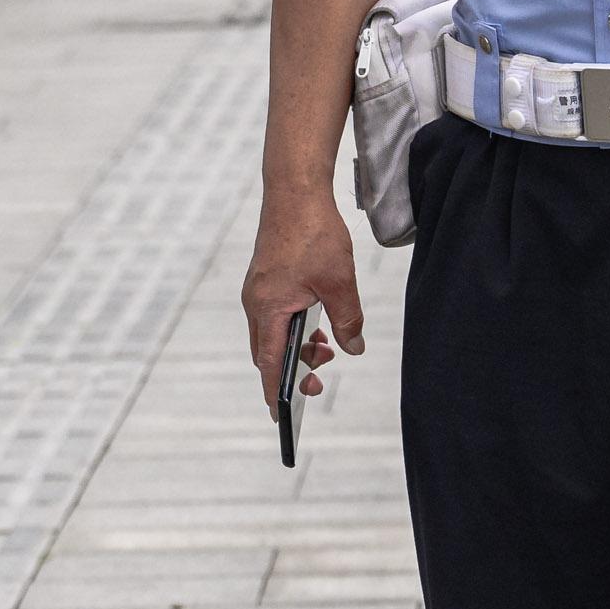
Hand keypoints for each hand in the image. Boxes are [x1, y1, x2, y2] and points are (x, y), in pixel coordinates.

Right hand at [240, 183, 362, 411]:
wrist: (295, 191)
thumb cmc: (314, 234)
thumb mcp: (339, 283)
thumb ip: (347, 320)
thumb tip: (353, 348)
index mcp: (268, 308)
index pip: (269, 363)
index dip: (276, 392)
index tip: (282, 416)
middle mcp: (256, 302)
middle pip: (268, 352)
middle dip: (293, 370)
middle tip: (320, 379)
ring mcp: (259, 290)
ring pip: (274, 333)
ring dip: (297, 346)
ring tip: (328, 348)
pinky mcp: (266, 278)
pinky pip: (275, 314)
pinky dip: (294, 326)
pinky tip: (319, 321)